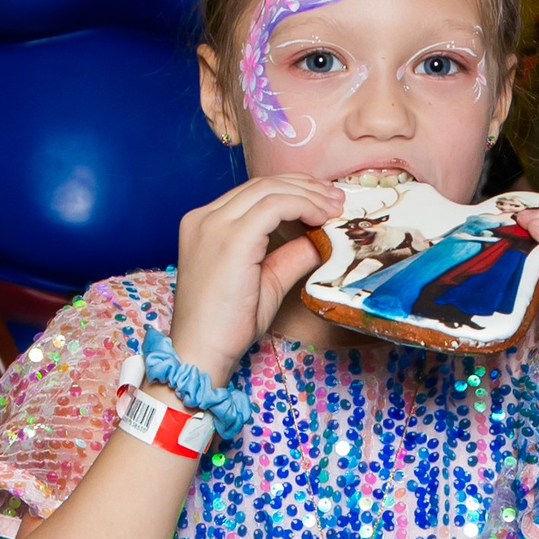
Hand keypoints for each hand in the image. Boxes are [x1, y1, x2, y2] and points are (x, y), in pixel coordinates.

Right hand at [166, 173, 345, 384]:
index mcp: (205, 224)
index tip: (322, 202)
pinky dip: (303, 206)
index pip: (253, 193)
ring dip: (308, 195)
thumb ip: (290, 256)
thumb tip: (320, 239)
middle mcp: (205, 217)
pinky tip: (321, 218)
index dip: (292, 191)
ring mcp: (214, 224)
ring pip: (270, 190)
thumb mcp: (266, 282)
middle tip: (337, 199)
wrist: (201, 353)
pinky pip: (275, 206)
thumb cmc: (226, 326)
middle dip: (305, 187)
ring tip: (335, 208)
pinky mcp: (232, 237)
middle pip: (262, 185)